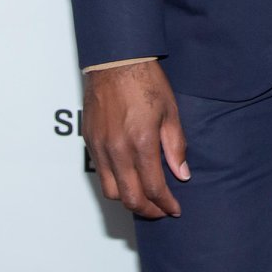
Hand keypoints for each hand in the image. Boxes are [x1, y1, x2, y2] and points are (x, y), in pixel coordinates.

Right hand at [82, 60, 190, 218]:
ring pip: (111, 192)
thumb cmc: (145, 81)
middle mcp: (118, 150)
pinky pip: (100, 174)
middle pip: (130, 198)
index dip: (166, 204)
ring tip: (144, 198)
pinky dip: (115, 184)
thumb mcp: (170, 112)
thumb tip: (181, 173)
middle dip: (148, 210)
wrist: (115, 61)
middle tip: (161, 210)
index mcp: (141, 143)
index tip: (174, 208)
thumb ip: (175, 146)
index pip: (154, 188)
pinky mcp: (89, 142)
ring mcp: (100, 147)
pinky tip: (128, 179)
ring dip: (129, 200)